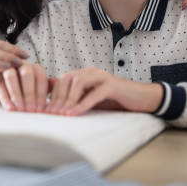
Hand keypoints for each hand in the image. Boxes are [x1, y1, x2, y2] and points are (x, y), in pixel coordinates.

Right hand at [0, 63, 48, 112]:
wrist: (8, 83)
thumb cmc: (27, 89)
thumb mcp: (39, 88)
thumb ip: (48, 87)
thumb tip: (56, 87)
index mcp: (34, 67)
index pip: (40, 77)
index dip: (41, 94)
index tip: (40, 108)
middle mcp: (21, 64)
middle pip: (26, 74)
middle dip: (29, 93)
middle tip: (30, 110)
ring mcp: (7, 67)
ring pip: (10, 75)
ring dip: (16, 93)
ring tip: (19, 109)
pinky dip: (5, 97)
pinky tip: (10, 108)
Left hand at [45, 67, 162, 115]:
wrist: (141, 99)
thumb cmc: (114, 100)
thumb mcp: (90, 99)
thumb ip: (73, 96)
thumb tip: (51, 94)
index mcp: (84, 73)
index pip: (62, 80)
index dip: (53, 95)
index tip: (46, 110)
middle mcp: (91, 71)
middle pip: (67, 79)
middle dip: (58, 97)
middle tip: (52, 114)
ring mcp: (102, 76)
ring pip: (78, 82)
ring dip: (68, 99)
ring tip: (62, 114)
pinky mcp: (112, 85)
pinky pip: (94, 93)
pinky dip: (82, 104)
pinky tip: (75, 113)